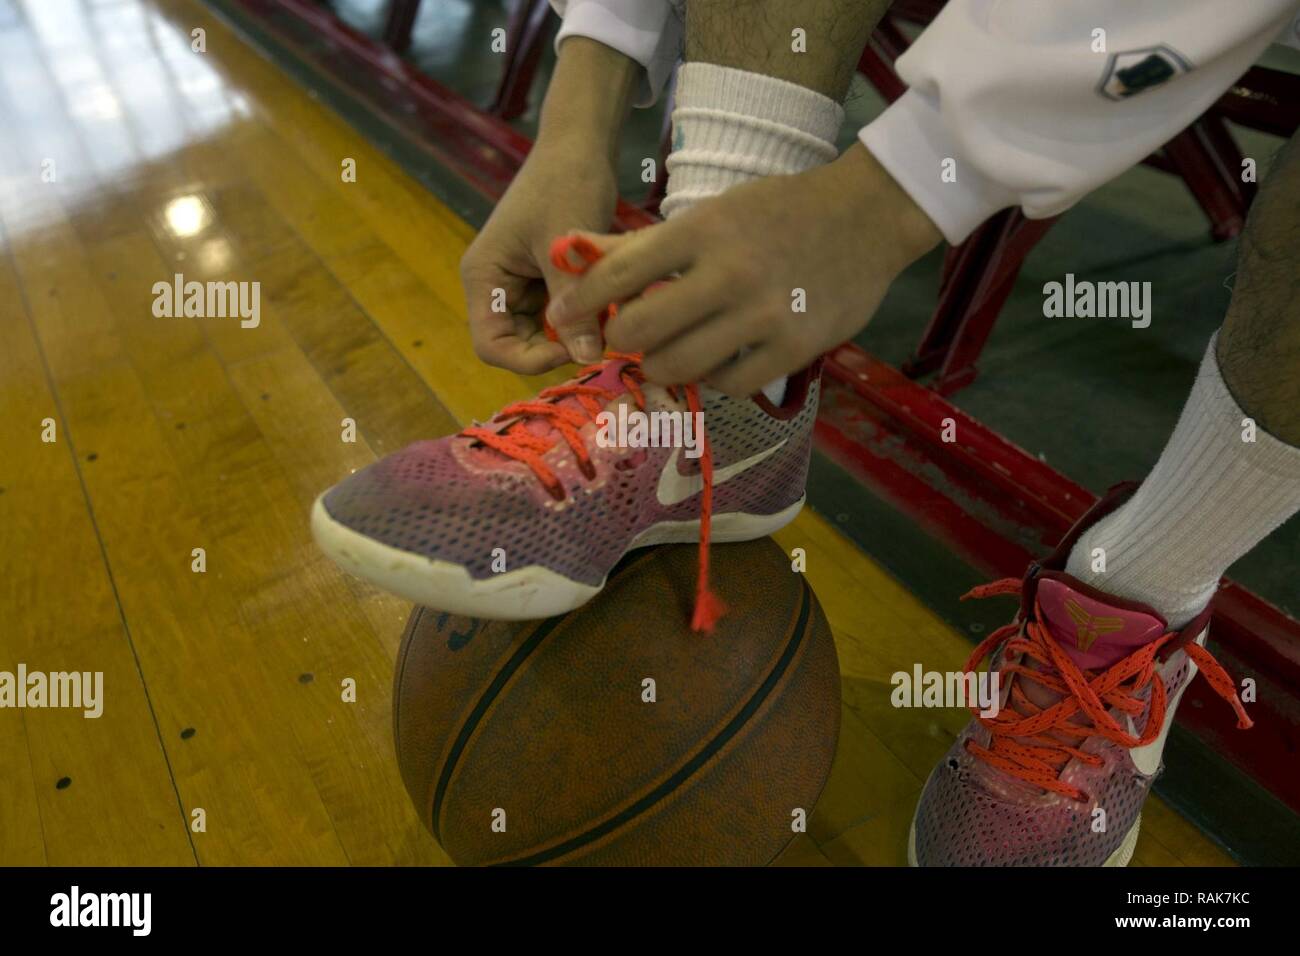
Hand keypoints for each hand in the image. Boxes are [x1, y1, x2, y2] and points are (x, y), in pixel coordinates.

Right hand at [460, 37, 635, 373]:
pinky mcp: (547, 279)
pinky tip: (610, 306)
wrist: (581, 144)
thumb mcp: (566, 246)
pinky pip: (562, 314)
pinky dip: (585, 316)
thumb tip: (587, 358)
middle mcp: (497, 286)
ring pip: (544, 333)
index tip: (571, 350)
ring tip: (608, 320)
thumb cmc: (565, 184)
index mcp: (484, 277)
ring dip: (574, 333)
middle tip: (599, 339)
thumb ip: (574, 304)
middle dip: (556, 348)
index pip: (491, 345)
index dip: (527, 359)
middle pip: (517, 345)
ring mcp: (522, 284)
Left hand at [545, 143, 943, 395]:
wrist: (867, 216)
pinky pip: (728, 384)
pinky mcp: (794, 349)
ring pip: (680, 366)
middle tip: (630, 338)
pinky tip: (715, 361)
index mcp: (702, 229)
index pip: (619, 273)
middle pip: (641, 330)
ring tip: (668, 354)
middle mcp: (729, 273)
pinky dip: (711, 379)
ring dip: (661, 366)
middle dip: (623, 340)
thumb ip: (641, 243)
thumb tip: (570, 252)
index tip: (561, 318)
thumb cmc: (777, 212)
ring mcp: (763, 315)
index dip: (581, 301)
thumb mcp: (710, 213)